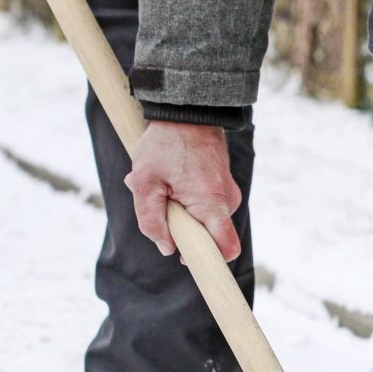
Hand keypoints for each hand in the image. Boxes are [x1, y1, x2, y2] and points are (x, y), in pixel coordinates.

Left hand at [124, 121, 242, 261]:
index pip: (226, 248)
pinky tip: (170, 179)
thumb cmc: (165, 143)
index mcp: (212, 204)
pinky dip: (187, 199)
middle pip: (208, 235)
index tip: (188, 261)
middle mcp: (227, 201)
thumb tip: (166, 248)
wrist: (188, 109)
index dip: (209, 262)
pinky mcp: (223, 185)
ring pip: (204, 219)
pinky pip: (206, 205)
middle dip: (182, 228)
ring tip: (162, 185)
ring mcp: (228, 192)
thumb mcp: (144, 182)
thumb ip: (151, 219)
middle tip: (160, 202)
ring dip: (181, 211)